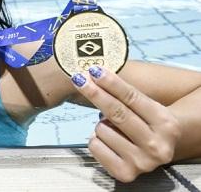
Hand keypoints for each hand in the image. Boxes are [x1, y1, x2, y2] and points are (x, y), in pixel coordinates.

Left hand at [70, 66, 180, 182]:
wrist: (161, 149)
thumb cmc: (148, 121)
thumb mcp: (147, 106)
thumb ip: (124, 94)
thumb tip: (92, 76)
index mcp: (165, 123)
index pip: (132, 98)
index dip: (111, 83)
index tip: (94, 71)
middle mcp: (156, 146)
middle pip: (117, 113)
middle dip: (95, 93)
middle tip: (79, 79)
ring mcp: (141, 162)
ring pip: (102, 130)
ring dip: (100, 124)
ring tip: (114, 128)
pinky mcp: (125, 173)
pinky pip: (95, 146)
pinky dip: (96, 139)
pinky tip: (109, 140)